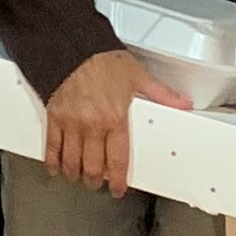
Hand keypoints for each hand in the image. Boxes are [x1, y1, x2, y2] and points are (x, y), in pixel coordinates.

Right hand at [42, 48, 181, 196]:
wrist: (72, 46)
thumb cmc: (103, 59)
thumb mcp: (137, 75)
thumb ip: (161, 93)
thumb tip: (183, 103)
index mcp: (115, 119)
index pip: (118, 160)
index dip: (118, 180)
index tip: (118, 189)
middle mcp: (93, 126)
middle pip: (93, 167)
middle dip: (95, 181)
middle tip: (97, 184)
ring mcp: (71, 124)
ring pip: (72, 161)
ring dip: (76, 174)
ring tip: (79, 178)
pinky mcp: (54, 118)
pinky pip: (52, 146)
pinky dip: (53, 161)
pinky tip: (56, 168)